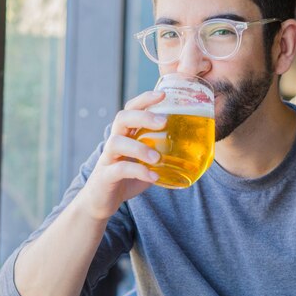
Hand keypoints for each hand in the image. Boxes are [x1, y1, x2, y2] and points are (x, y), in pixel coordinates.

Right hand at [77, 90, 166, 220]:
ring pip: (116, 142)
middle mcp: (114, 141)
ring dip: (139, 147)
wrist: (101, 201)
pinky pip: (119, 169)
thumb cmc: (126, 178)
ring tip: (157, 158)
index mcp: (125, 134)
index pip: (132, 108)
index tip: (163, 94)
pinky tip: (153, 177)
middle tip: (163, 122)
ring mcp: (108, 158)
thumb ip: (163, 154)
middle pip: (122, 118)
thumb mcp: (147, 163)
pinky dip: (137, 171)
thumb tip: (195, 151)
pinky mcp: (105, 176)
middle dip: (142, 116)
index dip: (145, 99)